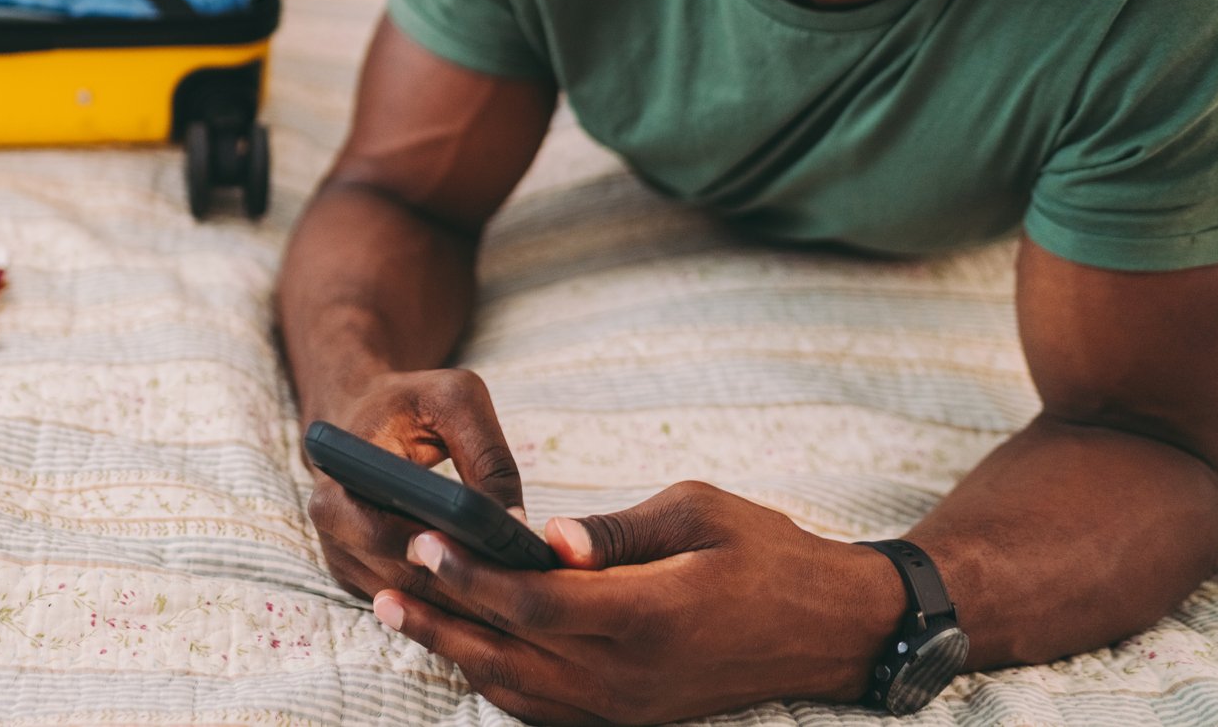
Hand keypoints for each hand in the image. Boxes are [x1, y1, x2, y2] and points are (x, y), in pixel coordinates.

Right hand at [305, 369, 529, 618]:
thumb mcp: (455, 400)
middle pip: (401, 579)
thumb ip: (486, 455)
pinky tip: (497, 594)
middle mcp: (333, 527)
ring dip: (464, 604)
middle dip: (464, 585)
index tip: (486, 552)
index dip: (432, 547)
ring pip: (412, 602)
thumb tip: (516, 524)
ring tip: (521, 591)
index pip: (378, 531)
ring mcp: (344, 558)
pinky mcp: (362, 577)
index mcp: (339, 478)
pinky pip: (411, 603)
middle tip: (523, 584)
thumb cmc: (410, 401)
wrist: (362, 412)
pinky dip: (452, 604)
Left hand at [374, 480, 905, 724]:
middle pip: (510, 651)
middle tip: (385, 585)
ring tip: (403, 615)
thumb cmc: (767, 552)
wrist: (833, 628)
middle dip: (441, 617)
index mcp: (647, 615)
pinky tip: (466, 651)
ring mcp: (631, 705)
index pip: (531, 600)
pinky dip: (499, 682)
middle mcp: (631, 673)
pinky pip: (548, 709)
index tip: (423, 541)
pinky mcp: (634, 716)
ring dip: (457, 651)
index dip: (469, 573)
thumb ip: (616, 530)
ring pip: (520, 688)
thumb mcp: (696, 512)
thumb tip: (549, 539)